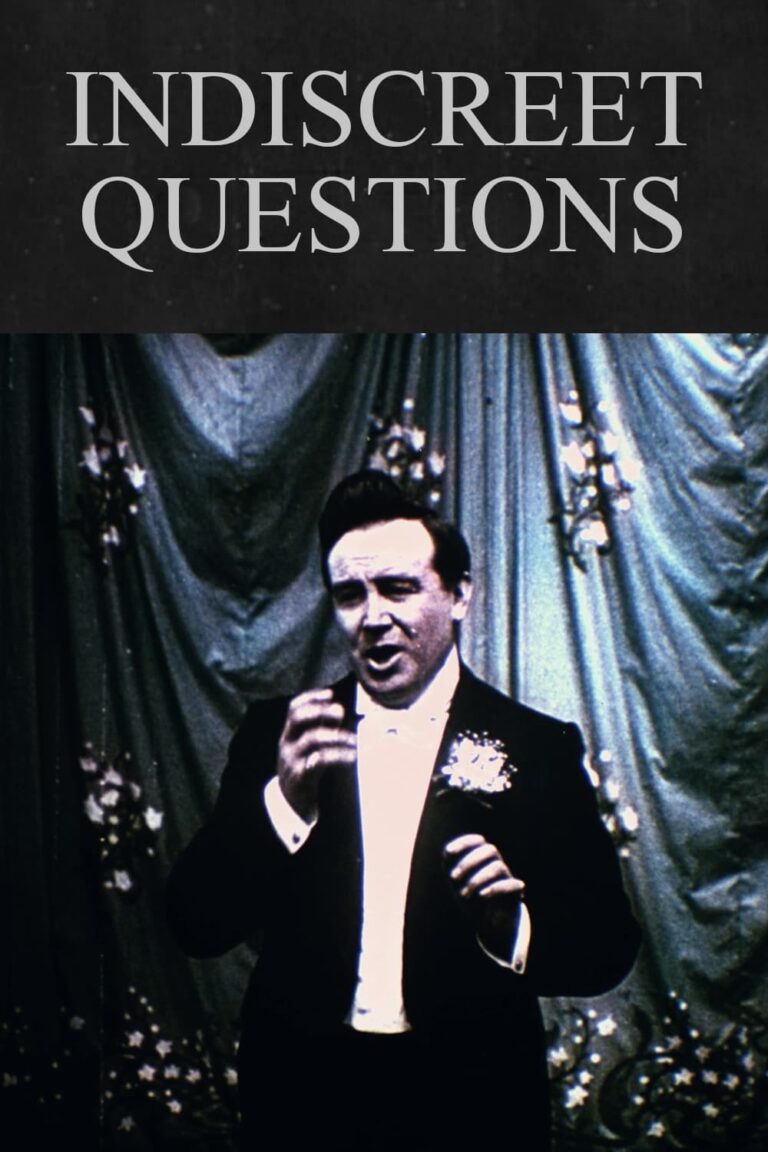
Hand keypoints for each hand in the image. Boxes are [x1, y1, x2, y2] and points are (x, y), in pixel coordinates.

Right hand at [277, 689, 356, 821]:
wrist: (289, 805)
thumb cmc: (304, 770)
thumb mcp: (307, 749)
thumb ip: (319, 730)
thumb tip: (340, 710)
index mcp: (288, 734)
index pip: (293, 709)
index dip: (311, 698)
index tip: (331, 694)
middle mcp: (286, 744)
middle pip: (297, 719)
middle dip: (320, 711)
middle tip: (341, 711)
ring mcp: (291, 760)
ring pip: (311, 739)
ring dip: (335, 736)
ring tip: (354, 739)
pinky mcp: (299, 776)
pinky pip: (318, 761)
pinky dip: (337, 756)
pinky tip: (351, 756)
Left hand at [443, 833, 524, 960]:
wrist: (488, 923)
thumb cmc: (470, 898)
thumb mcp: (457, 885)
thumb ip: (451, 868)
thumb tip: (447, 853)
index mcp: (482, 858)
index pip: (478, 841)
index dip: (464, 843)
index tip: (448, 852)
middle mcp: (496, 863)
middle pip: (490, 850)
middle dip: (468, 862)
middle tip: (453, 878)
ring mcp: (507, 877)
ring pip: (498, 866)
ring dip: (477, 879)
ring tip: (463, 894)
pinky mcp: (515, 892)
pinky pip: (510, 884)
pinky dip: (495, 888)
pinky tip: (482, 895)